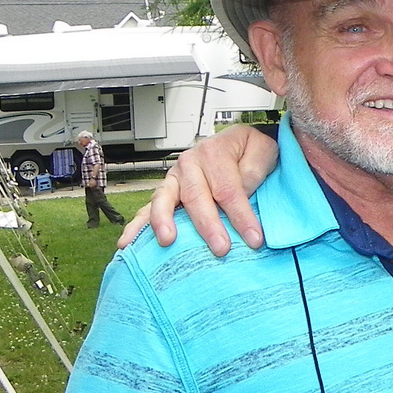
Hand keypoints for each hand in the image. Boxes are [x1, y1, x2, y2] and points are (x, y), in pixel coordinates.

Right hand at [118, 124, 279, 255]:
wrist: (239, 143)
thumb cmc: (250, 150)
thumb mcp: (263, 149)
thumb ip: (255, 169)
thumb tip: (244, 192)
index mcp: (214, 152)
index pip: (228, 188)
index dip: (241, 215)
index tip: (254, 238)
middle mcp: (190, 164)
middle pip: (197, 197)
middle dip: (208, 225)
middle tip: (220, 248)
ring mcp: (174, 179)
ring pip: (165, 199)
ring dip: (164, 221)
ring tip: (166, 241)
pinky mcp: (167, 192)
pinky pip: (148, 208)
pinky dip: (137, 225)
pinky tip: (128, 242)